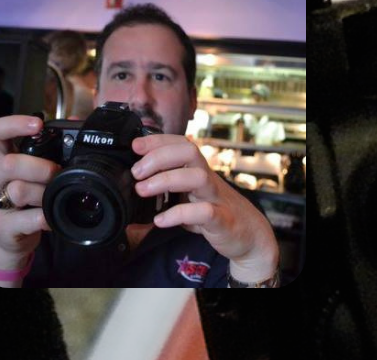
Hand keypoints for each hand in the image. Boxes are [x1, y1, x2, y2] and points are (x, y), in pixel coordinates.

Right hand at [0, 114, 56, 281]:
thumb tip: (76, 120)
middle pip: (7, 164)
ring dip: (43, 193)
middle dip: (39, 166)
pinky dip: (45, 217)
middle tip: (57, 172)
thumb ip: (52, 147)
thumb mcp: (37, 170)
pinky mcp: (3, 226)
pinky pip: (27, 219)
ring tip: (54, 197)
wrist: (14, 237)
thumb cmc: (29, 198)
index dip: (12, 124)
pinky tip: (53, 217)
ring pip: (17, 190)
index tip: (38, 124)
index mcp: (1, 159)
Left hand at [131, 134, 277, 281]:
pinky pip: (203, 212)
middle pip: (190, 152)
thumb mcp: (189, 201)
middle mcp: (208, 180)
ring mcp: (216, 198)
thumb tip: (127, 206)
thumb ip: (165, 197)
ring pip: (197, 176)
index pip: (182, 144)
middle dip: (159, 156)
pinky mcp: (222, 220)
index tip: (135, 146)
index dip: (159, 141)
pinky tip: (160, 220)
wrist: (249, 235)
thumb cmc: (215, 215)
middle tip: (136, 172)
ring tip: (142, 190)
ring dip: (166, 179)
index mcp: (198, 172)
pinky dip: (178, 214)